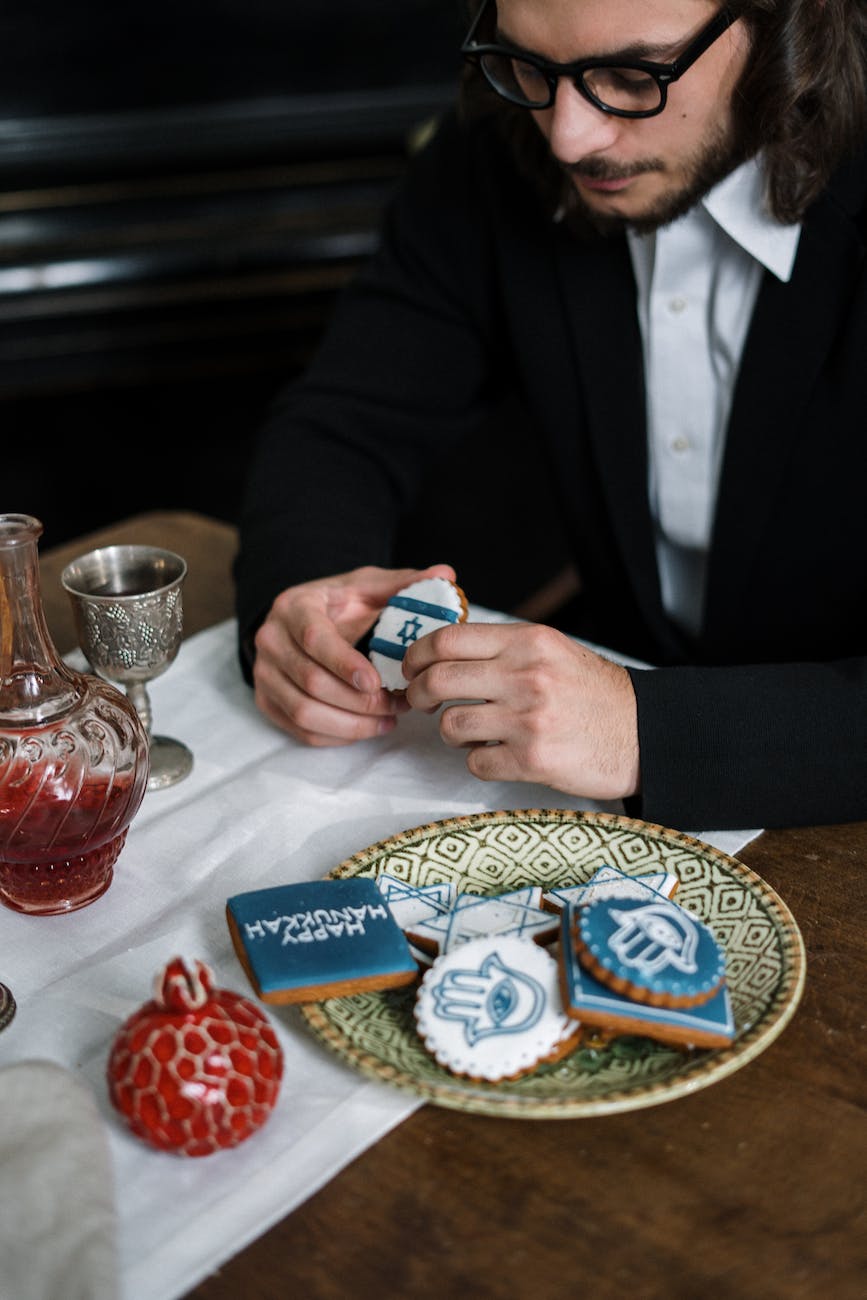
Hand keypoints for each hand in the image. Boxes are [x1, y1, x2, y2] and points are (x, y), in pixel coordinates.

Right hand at [251, 563, 455, 745]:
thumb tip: (446, 573)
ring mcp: (265, 674)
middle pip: (311, 682)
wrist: (301, 620)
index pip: (314, 638)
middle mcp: (270, 640)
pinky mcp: (267, 701)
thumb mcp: (368, 586)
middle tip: (398, 705)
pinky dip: (337, 737)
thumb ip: (404, 583)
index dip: (344, 664)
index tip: (377, 682)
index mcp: (295, 606)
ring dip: (351, 724)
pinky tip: (367, 728)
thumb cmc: (340, 604)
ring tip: (388, 721)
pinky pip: (300, 730)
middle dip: (359, 701)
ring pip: (304, 712)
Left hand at [402, 621, 639, 800]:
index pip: (448, 639)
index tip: (412, 667)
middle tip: (423, 701)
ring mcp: (528, 719)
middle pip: (439, 680)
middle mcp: (526, 676)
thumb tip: (445, 650)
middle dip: (420, 693)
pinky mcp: (532, 760)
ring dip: (451, 731)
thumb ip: (504, 647)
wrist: (643, 733)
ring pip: (451, 724)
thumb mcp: (553, 651)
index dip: (417, 654)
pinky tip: (497, 754)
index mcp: (528, 642)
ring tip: (470, 730)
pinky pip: (475, 761)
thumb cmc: (595, 694)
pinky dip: (478, 760)